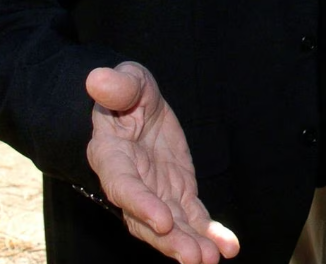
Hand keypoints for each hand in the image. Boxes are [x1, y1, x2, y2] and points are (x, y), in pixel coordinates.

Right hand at [86, 63, 239, 263]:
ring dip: (190, 244)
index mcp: (112, 156)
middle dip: (170, 241)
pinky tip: (228, 247)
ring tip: (212, 259)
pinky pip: (193, 219)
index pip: (124, 186)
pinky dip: (209, 233)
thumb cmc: (127, 91)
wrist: (138, 104)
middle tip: (195, 258)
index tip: (163, 222)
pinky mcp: (177, 194)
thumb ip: (117, 86)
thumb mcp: (127, 80)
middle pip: (145, 220)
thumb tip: (98, 79)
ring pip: (170, 226)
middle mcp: (131, 183)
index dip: (141, 205)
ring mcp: (155, 192)